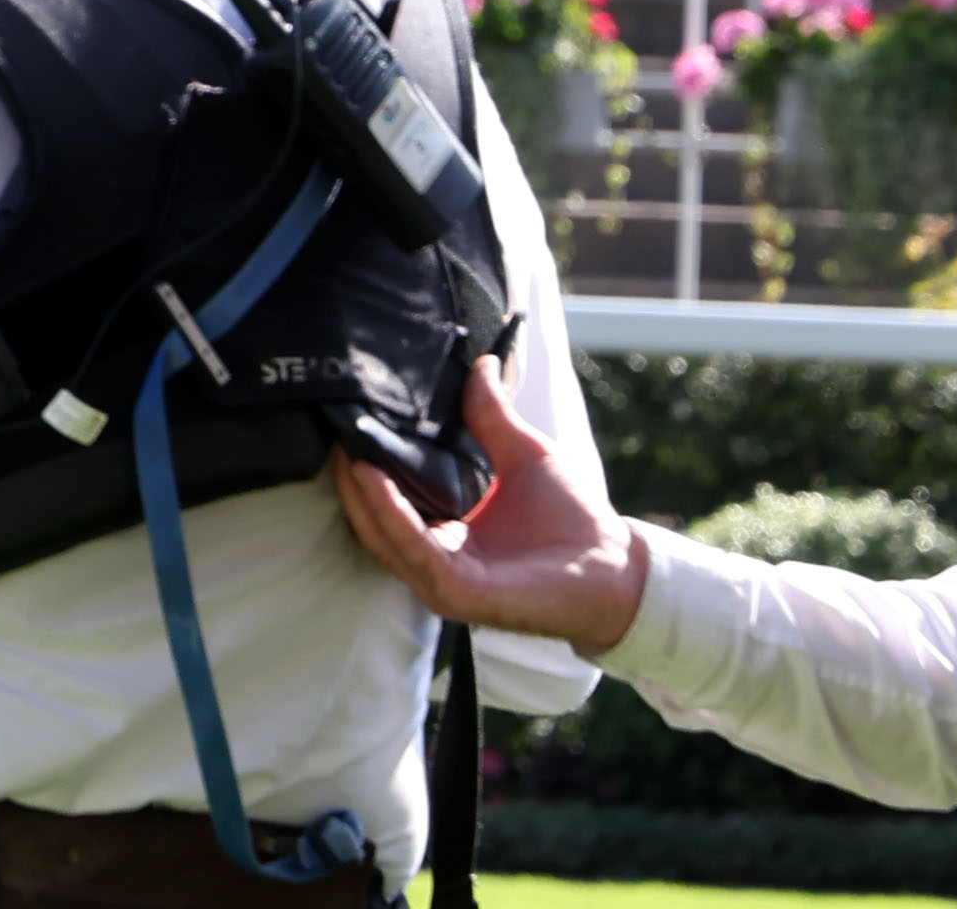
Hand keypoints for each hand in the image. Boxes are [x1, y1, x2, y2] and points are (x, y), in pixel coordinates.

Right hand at [334, 355, 650, 653]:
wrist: (620, 569)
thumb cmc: (577, 522)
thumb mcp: (525, 455)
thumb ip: (493, 416)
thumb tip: (480, 365)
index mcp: (447, 538)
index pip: (391, 505)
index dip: (368, 468)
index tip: (352, 424)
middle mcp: (435, 564)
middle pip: (374, 521)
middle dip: (351, 480)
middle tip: (336, 431)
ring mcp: (442, 582)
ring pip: (382, 535)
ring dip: (360, 494)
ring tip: (346, 451)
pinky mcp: (457, 591)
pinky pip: (411, 548)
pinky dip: (388, 513)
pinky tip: (374, 478)